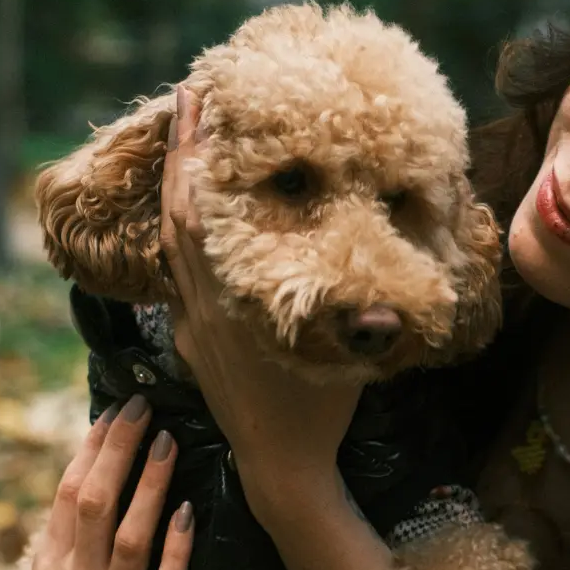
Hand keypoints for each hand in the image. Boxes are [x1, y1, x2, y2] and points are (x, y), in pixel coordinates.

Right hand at [31, 395, 193, 569]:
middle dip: (119, 452)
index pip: (69, 495)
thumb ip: (86, 526)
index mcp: (52, 569)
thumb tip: (110, 450)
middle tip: (145, 409)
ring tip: (169, 444)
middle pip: (95, 507)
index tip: (118, 409)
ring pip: (130, 540)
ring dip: (150, 488)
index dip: (93, 449)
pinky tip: (189, 512)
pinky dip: (176, 548)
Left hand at [159, 85, 361, 496]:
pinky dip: (187, 238)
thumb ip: (365, 316)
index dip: (193, 158)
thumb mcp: (351, 357)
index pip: (197, 215)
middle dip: (180, 156)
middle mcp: (201, 306)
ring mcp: (192, 326)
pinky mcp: (192, 343)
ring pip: (172, 246)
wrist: (280, 467)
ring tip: (197, 150)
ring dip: (181, 194)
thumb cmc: (320, 410)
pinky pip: (182, 278)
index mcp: (233, 300)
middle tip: (193, 102)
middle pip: (174, 217)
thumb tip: (397, 280)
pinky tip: (209, 223)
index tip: (199, 106)